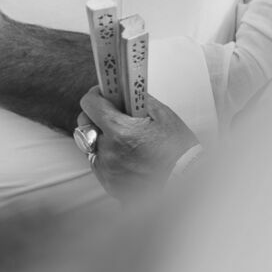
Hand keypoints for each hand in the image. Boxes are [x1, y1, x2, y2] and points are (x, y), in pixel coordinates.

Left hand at [77, 89, 198, 199]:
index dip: (96, 96)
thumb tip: (124, 89)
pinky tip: (126, 157)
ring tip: (125, 140)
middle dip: (96, 117)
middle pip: (85, 125)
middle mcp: (108, 151)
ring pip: (90, 145)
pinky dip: (107, 157)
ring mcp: (106, 169)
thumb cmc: (179, 151)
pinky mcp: (108, 183)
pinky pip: (98, 163)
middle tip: (114, 116)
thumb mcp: (163, 116)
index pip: (89, 104)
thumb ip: (138, 99)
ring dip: (102, 138)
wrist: (186, 183)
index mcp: (120, 131)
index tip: (103, 94)